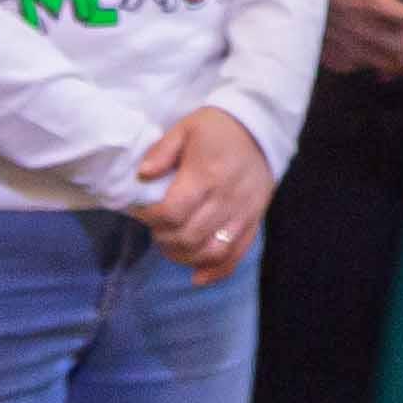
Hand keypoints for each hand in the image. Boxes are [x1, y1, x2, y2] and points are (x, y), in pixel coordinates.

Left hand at [131, 107, 276, 279]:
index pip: (173, 212)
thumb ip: (161, 152)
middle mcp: (226, 199)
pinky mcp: (253, 222)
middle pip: (189, 237)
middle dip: (164, 238)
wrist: (260, 127)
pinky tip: (196, 276)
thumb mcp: (185, 128)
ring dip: (185, 257)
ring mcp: (243, 214)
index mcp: (206, 175)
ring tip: (171, 245)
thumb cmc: (217, 128)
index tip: (143, 211)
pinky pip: (235, 256)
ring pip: (211, 252)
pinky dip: (215, 272)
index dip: (152, 218)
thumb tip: (142, 175)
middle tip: (156, 227)